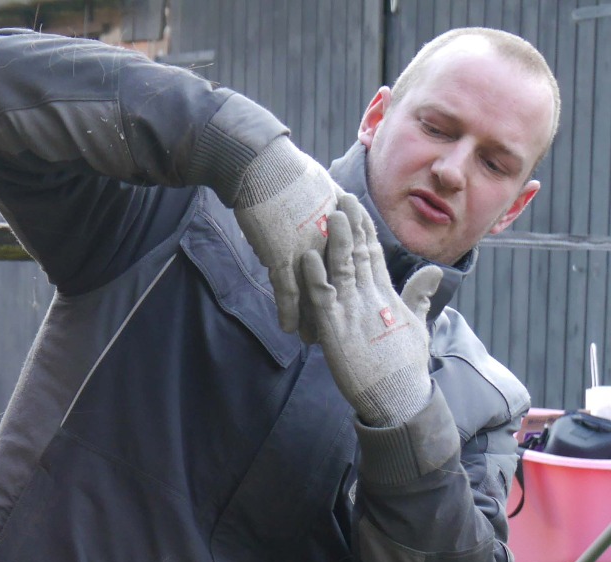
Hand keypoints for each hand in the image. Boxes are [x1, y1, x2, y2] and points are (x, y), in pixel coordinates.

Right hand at [232, 137, 341, 339]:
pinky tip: (288, 329)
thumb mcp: (320, 185)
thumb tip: (332, 207)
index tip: (354, 302)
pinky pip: (287, 292)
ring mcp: (307, 252)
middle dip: (336, 310)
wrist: (263, 166)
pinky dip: (288, 312)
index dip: (349, 286)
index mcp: (339, 226)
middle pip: (336, 285)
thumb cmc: (288, 170)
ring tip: (315, 340)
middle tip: (342, 331)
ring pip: (314, 294)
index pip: (348, 265)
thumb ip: (328, 204)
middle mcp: (329, 242)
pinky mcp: (282, 256)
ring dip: (314, 320)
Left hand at [297, 193, 442, 426]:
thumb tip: (432, 272)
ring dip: (334, 240)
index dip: (364, 228)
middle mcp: (370, 297)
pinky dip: (315, 278)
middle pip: (359, 252)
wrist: (397, 398)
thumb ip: (418, 296)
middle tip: (340, 194)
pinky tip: (307, 257)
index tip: (356, 205)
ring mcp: (353, 312)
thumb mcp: (415, 325)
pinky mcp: (336, 329)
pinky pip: (323, 299)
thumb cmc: (404, 366)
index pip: (374, 253)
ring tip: (328, 213)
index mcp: (386, 294)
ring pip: (342, 268)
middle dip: (350, 223)